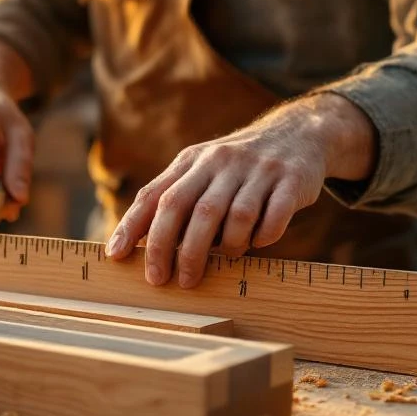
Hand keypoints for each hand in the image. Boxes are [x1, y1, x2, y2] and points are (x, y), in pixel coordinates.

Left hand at [106, 93, 376, 287]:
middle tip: (168, 281)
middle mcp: (221, 162)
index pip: (155, 195)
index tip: (116, 256)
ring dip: (227, 248)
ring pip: (234, 218)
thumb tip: (137, 244)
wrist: (300, 134)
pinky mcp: (291, 180)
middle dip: (176, 251)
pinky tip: (258, 243)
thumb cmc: (237, 168)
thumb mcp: (201, 170)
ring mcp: (258, 170)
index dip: (132, 226)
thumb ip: (174, 200)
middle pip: (190, 210)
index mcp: (192, 161)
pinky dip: (262, 238)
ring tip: (226, 258)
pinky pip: (273, 219)